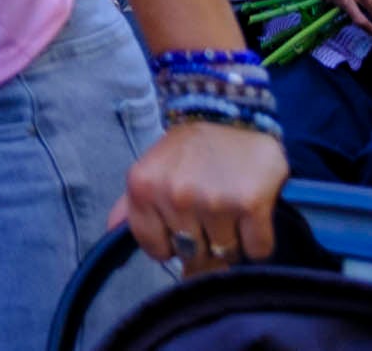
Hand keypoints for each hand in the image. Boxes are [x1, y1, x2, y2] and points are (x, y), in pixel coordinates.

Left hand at [117, 119, 284, 271]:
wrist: (238, 115)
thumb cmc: (192, 150)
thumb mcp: (153, 167)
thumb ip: (131, 203)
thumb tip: (112, 231)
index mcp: (144, 186)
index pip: (157, 251)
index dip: (173, 244)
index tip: (182, 224)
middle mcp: (175, 193)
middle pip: (193, 256)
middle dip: (204, 243)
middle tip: (210, 211)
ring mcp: (213, 199)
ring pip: (225, 255)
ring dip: (233, 242)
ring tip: (231, 209)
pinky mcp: (250, 203)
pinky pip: (257, 251)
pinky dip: (259, 241)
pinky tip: (252, 215)